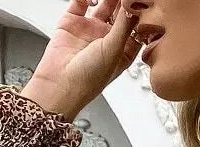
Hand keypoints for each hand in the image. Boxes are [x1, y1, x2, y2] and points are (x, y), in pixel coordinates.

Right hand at [22, 0, 140, 120]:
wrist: (59, 85)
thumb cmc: (88, 80)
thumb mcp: (114, 51)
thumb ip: (125, 25)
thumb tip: (133, 6)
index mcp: (122, 50)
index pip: (135, 25)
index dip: (139, 12)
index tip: (140, 1)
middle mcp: (107, 39)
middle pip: (120, 11)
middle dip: (124, 2)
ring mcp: (90, 29)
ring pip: (103, 3)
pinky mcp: (72, 21)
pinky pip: (80, 1)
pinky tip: (91, 0)